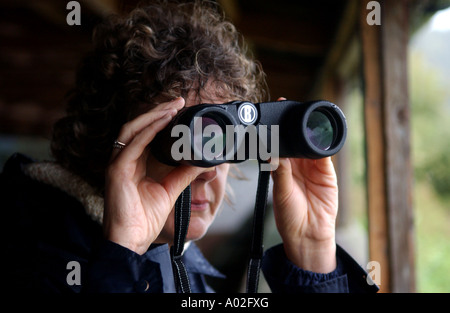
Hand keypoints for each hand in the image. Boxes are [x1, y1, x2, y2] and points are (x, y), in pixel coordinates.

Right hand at [103, 97, 208, 253]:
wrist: (132, 240)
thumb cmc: (144, 218)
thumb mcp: (170, 190)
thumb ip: (183, 173)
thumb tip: (201, 160)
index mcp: (134, 163)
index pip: (146, 134)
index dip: (161, 119)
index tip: (180, 110)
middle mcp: (123, 159)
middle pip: (139, 127)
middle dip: (158, 111)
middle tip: (178, 101)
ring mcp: (118, 164)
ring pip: (133, 129)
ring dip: (153, 116)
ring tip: (172, 106)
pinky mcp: (116, 171)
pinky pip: (133, 144)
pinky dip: (148, 130)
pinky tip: (163, 121)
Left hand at [271, 99, 338, 272]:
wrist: (309, 234)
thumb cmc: (289, 217)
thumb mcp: (281, 193)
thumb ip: (280, 172)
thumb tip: (274, 152)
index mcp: (281, 168)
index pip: (279, 143)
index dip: (276, 129)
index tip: (272, 113)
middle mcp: (296, 165)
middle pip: (294, 138)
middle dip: (292, 124)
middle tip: (287, 108)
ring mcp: (312, 167)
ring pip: (310, 142)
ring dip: (308, 130)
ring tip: (303, 118)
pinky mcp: (326, 172)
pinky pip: (326, 153)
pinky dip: (324, 143)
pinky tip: (320, 134)